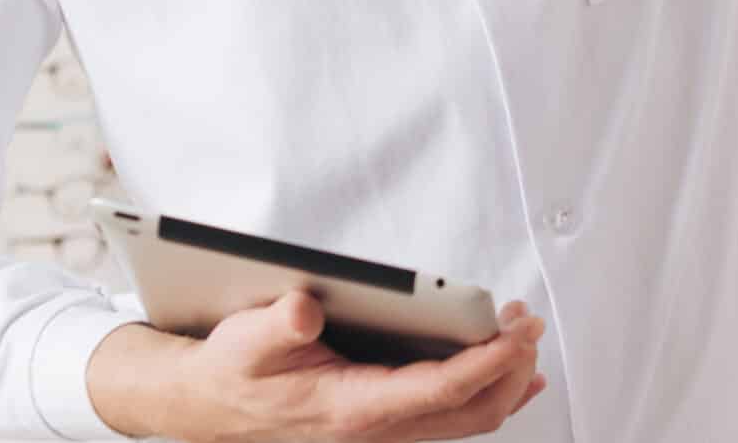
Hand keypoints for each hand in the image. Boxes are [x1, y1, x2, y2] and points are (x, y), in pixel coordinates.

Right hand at [96, 292, 548, 442]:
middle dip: (511, 369)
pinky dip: (490, 390)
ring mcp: (385, 429)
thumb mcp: (245, 339)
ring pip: (468, 418)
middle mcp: (376, 428)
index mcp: (350, 408)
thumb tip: (304, 308)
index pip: (438, 391)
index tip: (518, 331)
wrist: (209, 405)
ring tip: (523, 332)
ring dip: (505, 378)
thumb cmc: (233, 371)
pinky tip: (510, 368)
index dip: (487, 362)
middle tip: (527, 321)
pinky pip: (455, 416)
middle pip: (471, 412)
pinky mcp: (387, 420)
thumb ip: (277, 323)